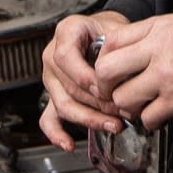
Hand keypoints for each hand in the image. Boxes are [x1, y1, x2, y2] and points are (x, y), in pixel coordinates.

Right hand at [39, 10, 130, 148]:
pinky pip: (48, 118)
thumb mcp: (115, 28)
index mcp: (66, 33)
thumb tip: (124, 77)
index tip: (108, 88)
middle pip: (69, 86)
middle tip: (123, 111)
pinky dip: (57, 133)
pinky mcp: (54, 96)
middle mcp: (53, 56)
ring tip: (113, 125)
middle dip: (98, 103)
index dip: (87, 77)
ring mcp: (51, 79)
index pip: (66, 58)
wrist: (102, 31)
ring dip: (89, 119)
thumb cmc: (108, 30)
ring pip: (64, 105)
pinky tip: (69, 144)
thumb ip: (117, 48)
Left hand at [92, 14, 172, 128]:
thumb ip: (142, 35)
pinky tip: (157, 109)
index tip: (109, 68)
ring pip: (123, 99)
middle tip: (112, 89)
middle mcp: (160, 53)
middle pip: (106, 72)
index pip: (111, 43)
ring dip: (127, 104)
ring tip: (138, 100)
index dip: (102, 58)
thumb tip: (109, 50)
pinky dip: (149, 118)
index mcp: (158, 30)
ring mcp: (168, 80)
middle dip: (104, 85)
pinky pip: (147, 118)